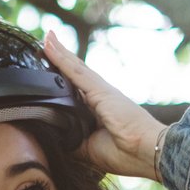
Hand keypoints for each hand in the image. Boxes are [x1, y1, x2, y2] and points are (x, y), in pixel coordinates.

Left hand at [41, 32, 168, 180]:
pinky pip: (74, 70)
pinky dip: (61, 57)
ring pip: (73, 66)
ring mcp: (99, 90)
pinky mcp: (99, 89)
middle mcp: (98, 95)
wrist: (146, 152)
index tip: (46, 68)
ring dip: (58, 51)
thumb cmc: (124, 153)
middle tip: (43, 43)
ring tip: (45, 36)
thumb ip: (71, 141)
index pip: (73, 90)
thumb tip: (53, 140)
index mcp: (96, 109)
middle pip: (73, 73)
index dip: (61, 77)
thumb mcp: (88, 149)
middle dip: (58, 58)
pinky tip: (49, 45)